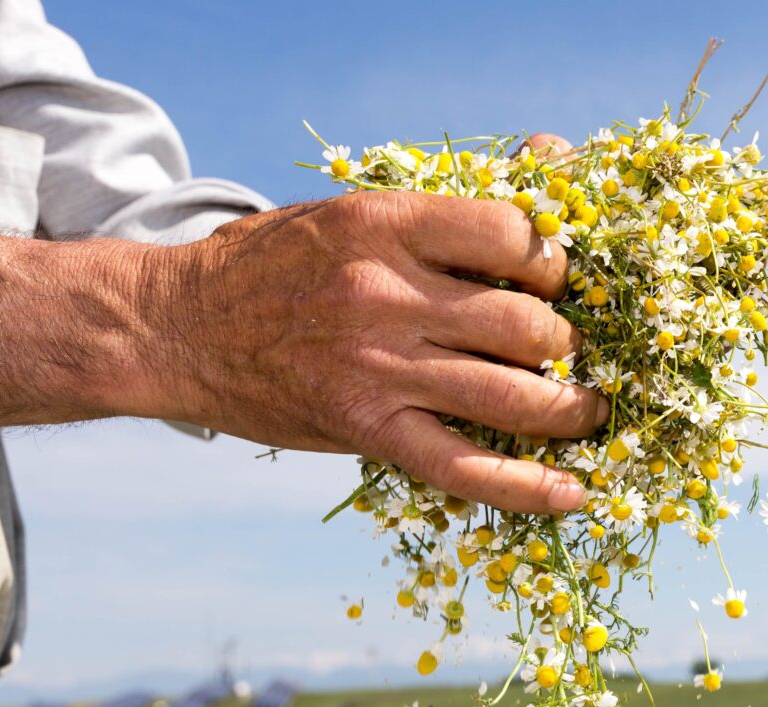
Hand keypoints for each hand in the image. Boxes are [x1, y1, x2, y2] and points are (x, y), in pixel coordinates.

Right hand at [141, 175, 601, 513]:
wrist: (177, 327)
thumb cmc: (278, 265)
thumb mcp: (356, 211)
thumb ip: (453, 203)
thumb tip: (553, 153)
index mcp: (385, 225)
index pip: (511, 234)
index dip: (554, 261)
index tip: (555, 279)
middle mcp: (386, 295)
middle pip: (526, 324)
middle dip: (567, 342)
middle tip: (572, 349)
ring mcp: (379, 368)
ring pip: (514, 396)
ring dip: (572, 410)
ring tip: (590, 410)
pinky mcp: (368, 430)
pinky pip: (467, 468)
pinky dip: (530, 487)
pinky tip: (574, 493)